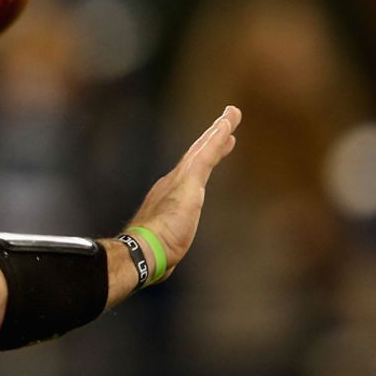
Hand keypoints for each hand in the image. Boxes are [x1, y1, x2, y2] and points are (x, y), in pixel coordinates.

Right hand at [126, 106, 241, 281]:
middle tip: (228, 119)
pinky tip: (227, 127)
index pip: (192, 171)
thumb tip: (163, 261)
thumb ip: (165, 245)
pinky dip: (216, 138)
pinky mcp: (189, 181)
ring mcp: (181, 179)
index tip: (218, 145)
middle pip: (198, 153)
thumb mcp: (164, 244)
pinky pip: (206, 154)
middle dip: (213, 137)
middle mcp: (173, 181)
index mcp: (169, 194)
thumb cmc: (151, 252)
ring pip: (203, 148)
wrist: (143, 248)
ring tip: (232, 114)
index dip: (205, 156)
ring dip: (218, 130)